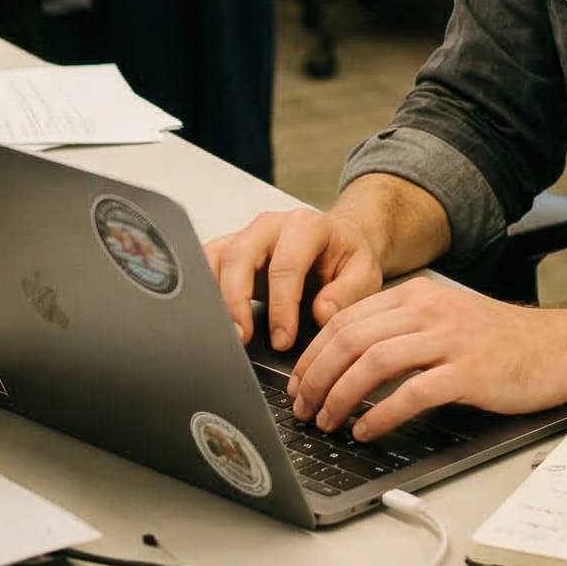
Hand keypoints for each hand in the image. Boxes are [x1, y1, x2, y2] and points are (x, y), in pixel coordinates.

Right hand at [204, 206, 384, 351]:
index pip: (286, 265)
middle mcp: (270, 226)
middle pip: (241, 256)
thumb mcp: (364, 274)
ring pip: (216, 258)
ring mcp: (245, 236)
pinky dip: (201, 291)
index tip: (282, 340)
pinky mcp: (229, 251)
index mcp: (306, 225)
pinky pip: (205, 265)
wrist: (337, 244)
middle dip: (237, 300)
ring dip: (213, 297)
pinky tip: (208, 319)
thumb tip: (321, 313)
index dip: (281, 306)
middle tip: (242, 338)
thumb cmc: (347, 259)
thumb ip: (348, 293)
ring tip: (221, 333)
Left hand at [287, 280, 566, 441]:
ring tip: (327, 421)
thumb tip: (346, 358)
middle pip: (351, 339)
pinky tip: (366, 431)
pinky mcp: (469, 373)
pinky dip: (381, 415)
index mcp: (417, 296)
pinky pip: (412, 393)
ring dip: (340, 396)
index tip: (298, 382)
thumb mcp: (444, 319)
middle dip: (317, 377)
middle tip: (303, 407)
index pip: (346, 319)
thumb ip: (400, 329)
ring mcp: (450, 340)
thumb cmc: (499, 341)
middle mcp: (429, 311)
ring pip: (373, 363)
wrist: (558, 349)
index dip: (313, 354)